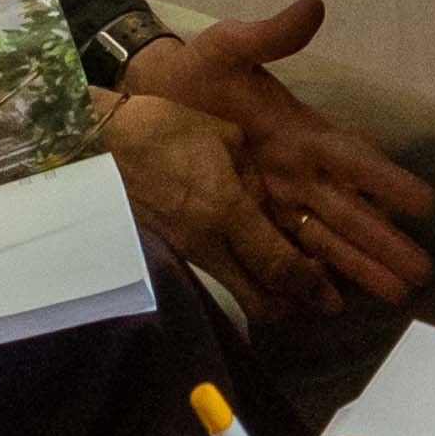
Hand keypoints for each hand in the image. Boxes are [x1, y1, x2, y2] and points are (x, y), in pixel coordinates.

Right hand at [100, 93, 304, 312]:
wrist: (101, 143)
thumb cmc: (168, 128)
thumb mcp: (228, 140)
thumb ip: (256, 181)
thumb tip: (274, 212)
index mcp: (226, 210)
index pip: (278, 265)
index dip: (311, 286)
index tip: (334, 300)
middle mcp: (206, 242)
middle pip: (258, 301)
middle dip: (294, 307)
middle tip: (318, 298)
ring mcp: (184, 252)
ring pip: (236, 294)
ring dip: (268, 297)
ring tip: (291, 283)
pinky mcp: (168, 252)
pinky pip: (215, 278)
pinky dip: (242, 282)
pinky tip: (254, 264)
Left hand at [121, 0, 434, 313]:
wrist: (141, 98)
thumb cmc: (193, 72)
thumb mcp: (229, 47)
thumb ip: (270, 35)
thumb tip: (313, 7)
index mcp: (300, 132)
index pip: (353, 160)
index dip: (388, 180)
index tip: (425, 202)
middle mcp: (297, 171)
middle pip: (349, 212)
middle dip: (384, 242)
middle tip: (421, 273)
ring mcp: (274, 198)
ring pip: (324, 238)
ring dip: (359, 266)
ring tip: (395, 296)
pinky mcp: (244, 216)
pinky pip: (283, 251)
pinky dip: (309, 276)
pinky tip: (331, 302)